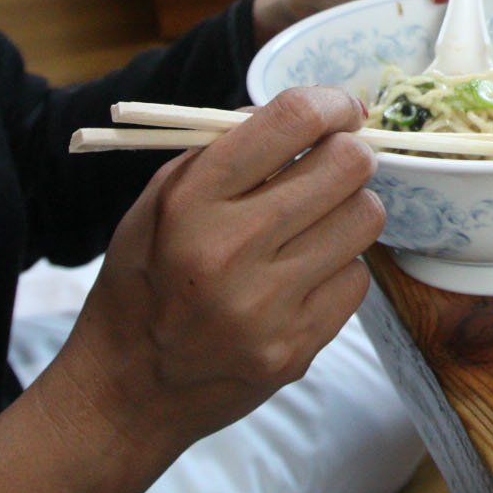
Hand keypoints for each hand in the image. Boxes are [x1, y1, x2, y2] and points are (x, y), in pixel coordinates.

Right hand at [47, 87, 381, 463]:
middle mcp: (231, 250)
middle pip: (346, 168)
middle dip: (349, 154)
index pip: (291, 121)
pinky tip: (303, 274)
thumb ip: (226, 153)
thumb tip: (308, 117)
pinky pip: (356, 281)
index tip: (340, 109)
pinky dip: (338, 268)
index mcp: (191, 200)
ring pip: (364, 220)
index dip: (330, 104)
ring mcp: (268, 306)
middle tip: (337, 162)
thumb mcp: (160, 198)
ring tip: (315, 221)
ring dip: (348, 210)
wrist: (129, 387)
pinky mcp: (295, 349)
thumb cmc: (143, 277)